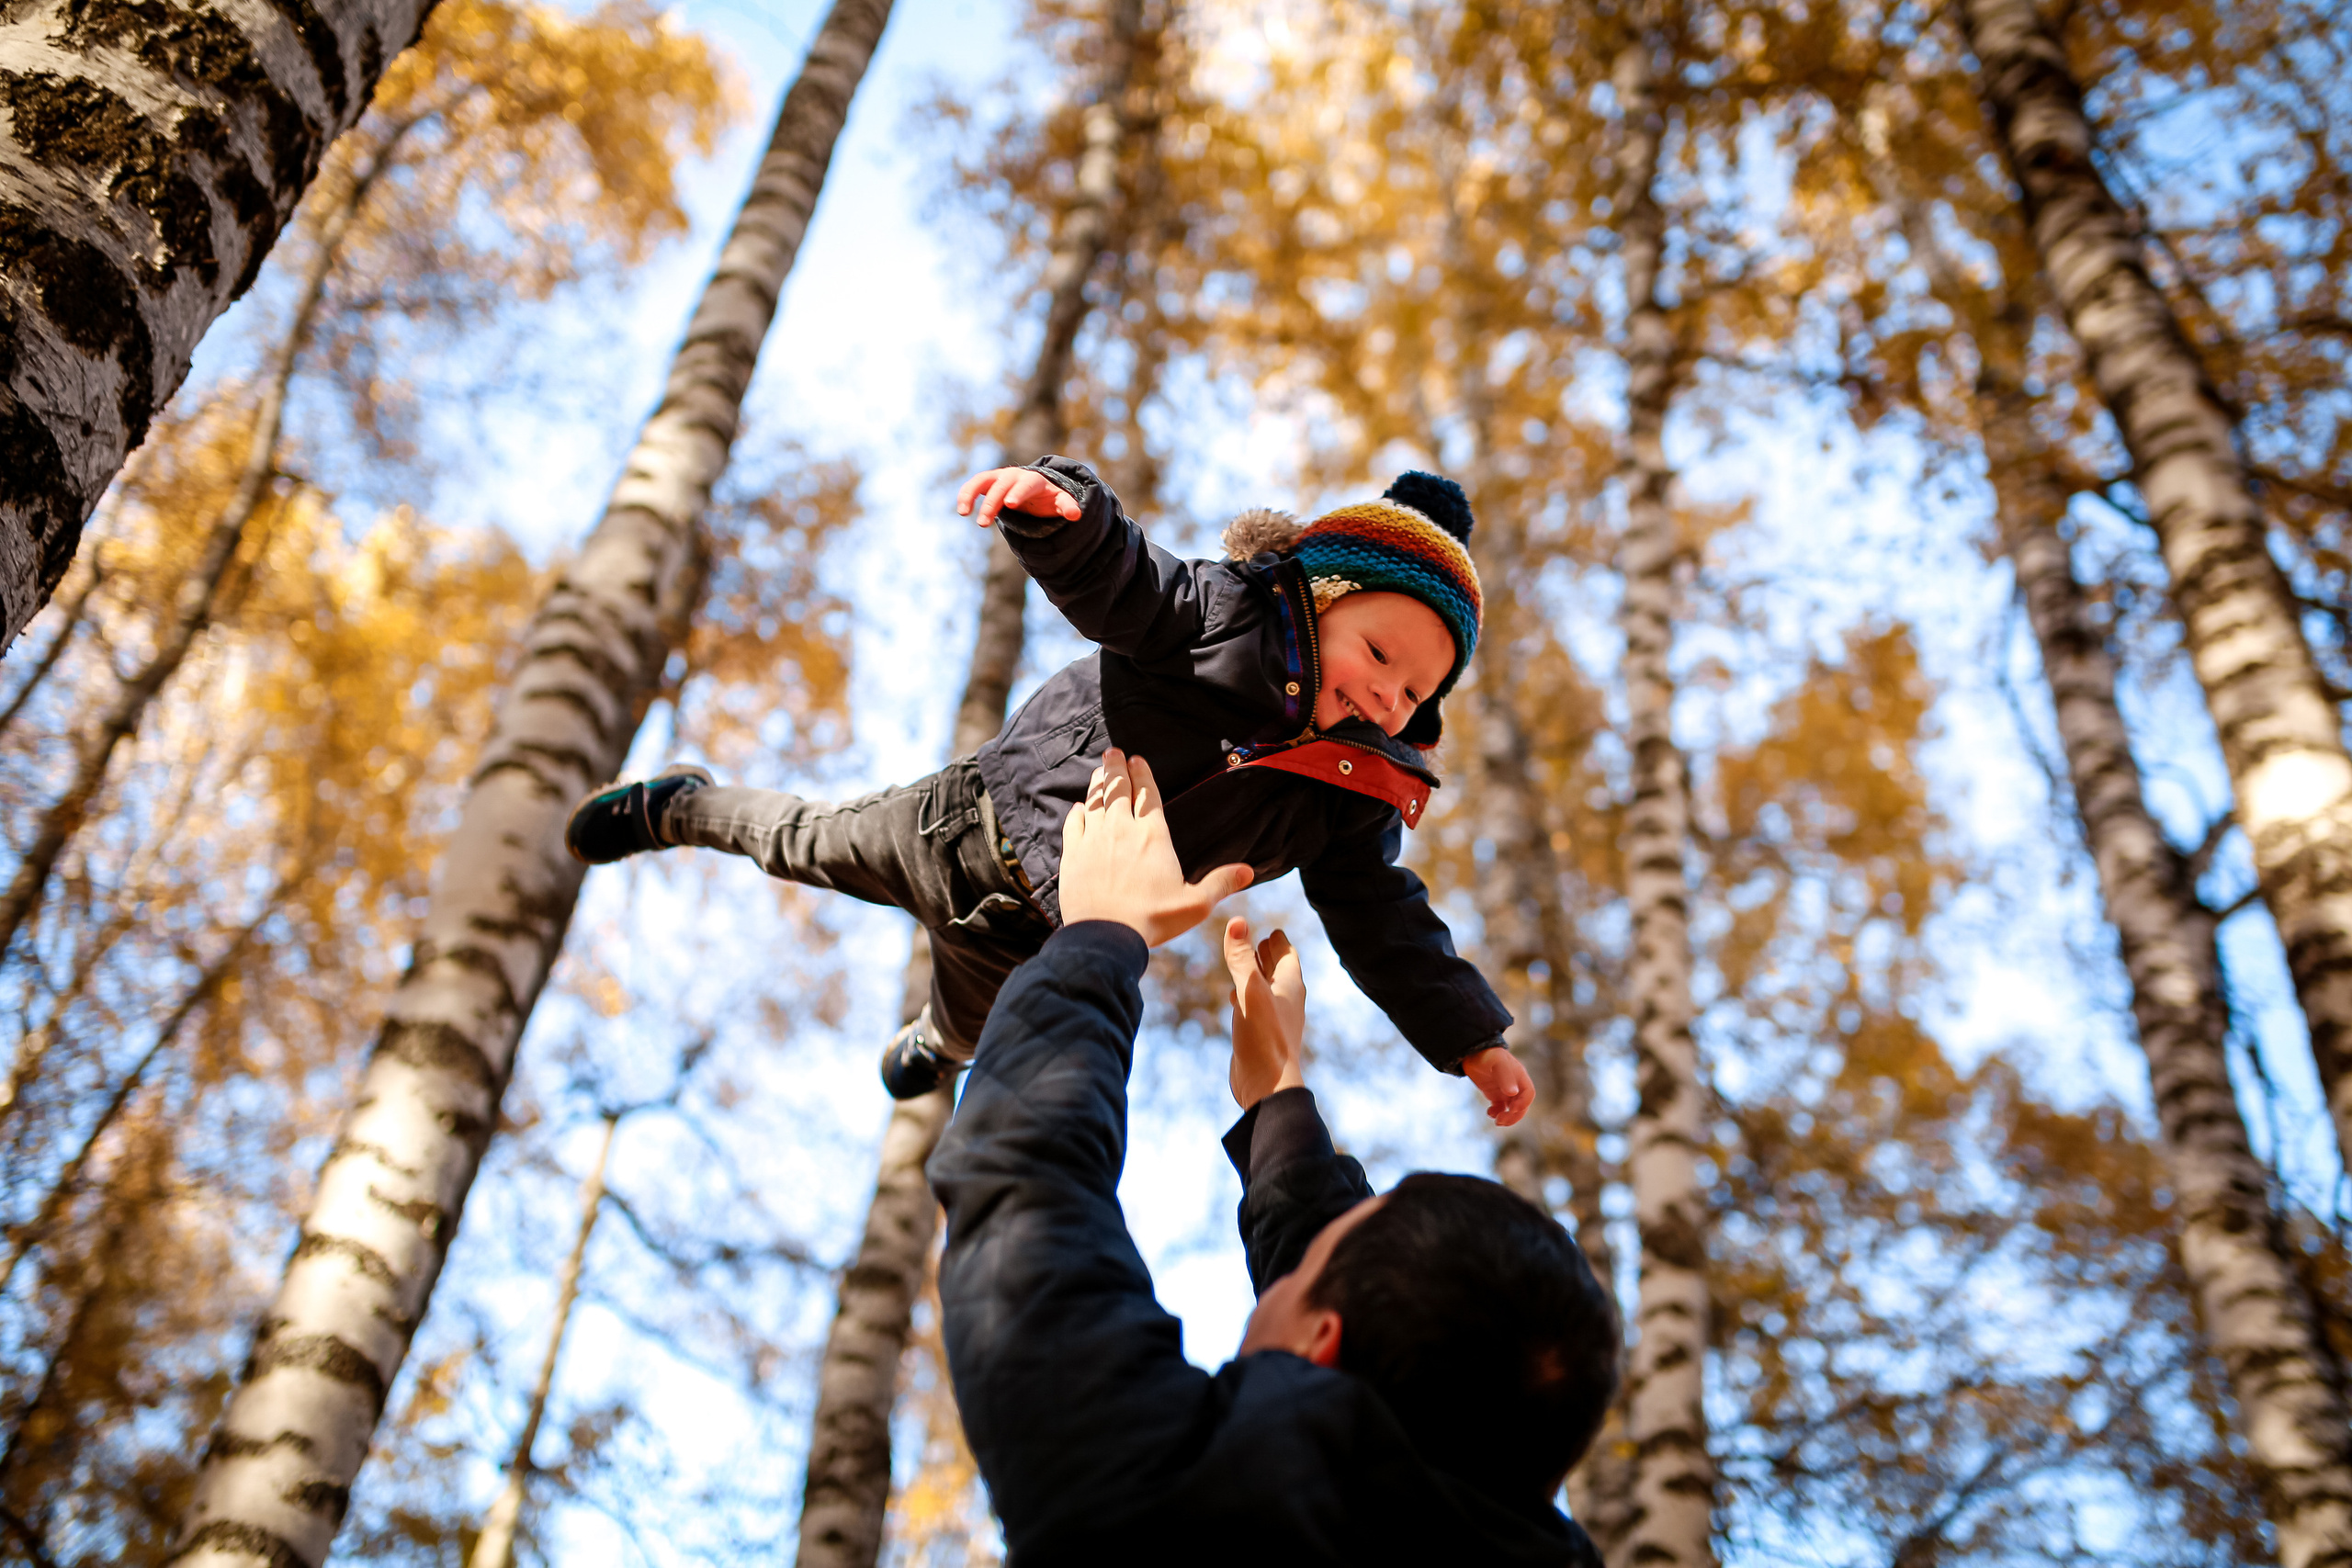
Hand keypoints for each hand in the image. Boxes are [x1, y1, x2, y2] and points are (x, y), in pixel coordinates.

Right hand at [957, 467, 1082, 526]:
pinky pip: (973, 485)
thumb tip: (1076, 515)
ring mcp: (999, 477)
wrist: (1035, 488)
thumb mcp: (1059, 501)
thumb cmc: (1047, 497)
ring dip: (971, 495)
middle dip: (992, 503)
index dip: (1018, 493)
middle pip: (1001, 486)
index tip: (1010, 504)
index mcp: (1034, 480)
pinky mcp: (988, 482)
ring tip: (964, 513)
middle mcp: (1014, 475)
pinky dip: (965, 494)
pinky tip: (961, 509)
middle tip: (983, 523)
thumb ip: (1066, 506)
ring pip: (982, 481)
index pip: (1026, 484)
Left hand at [1059, 749, 1251, 945]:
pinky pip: (1073, 825)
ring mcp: (1094, 840)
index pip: (1147, 794)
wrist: (1107, 936)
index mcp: (1152, 835)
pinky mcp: (1073, 855)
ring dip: (1097, 784)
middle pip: (1118, 789)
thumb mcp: (1195, 904)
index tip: (1137, 760)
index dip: (1143, 774)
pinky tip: (1078, 808)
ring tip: (1099, 771)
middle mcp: (1122, 830)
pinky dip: (1076, 813)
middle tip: (1114, 752)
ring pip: (1095, 802)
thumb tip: (1249, 871)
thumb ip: (1221, 883)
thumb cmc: (1154, 920)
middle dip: (1117, 768)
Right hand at [1223, 918, 1304, 1108]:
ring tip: (1245, 962)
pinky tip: (1234, 996)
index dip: (1279, 941)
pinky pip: (1255, 1007)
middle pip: (1278, 970)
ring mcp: (1273, 1019)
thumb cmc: (1264, 1037)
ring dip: (1256, 974)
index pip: (1288, 955)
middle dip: (1269, 954)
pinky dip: (1246, 995)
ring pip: (1266, 988)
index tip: (1273, 930)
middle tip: (1260, 939)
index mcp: (1290, 986)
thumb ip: (1241, 958)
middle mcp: (1285, 1000)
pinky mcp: (1260, 1034)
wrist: (1267, 1084)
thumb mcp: (1250, 990)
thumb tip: (1237, 921)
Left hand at [1463, 1045, 1533, 1126]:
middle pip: (1521, 1105)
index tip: (1511, 1109)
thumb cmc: (1486, 1054)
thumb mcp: (1497, 1062)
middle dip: (1514, 1115)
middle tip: (1500, 1121)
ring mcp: (1505, 1090)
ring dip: (1507, 1117)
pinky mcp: (1495, 1094)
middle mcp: (1514, 1084)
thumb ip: (1505, 1076)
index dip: (1523, 1104)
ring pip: (1512, 1108)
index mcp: (1519, 1076)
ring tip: (1496, 1120)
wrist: (1471, 1052)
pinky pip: (1500, 1108)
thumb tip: (1512, 1093)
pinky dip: (1497, 1113)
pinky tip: (1489, 1112)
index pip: (1529, 1094)